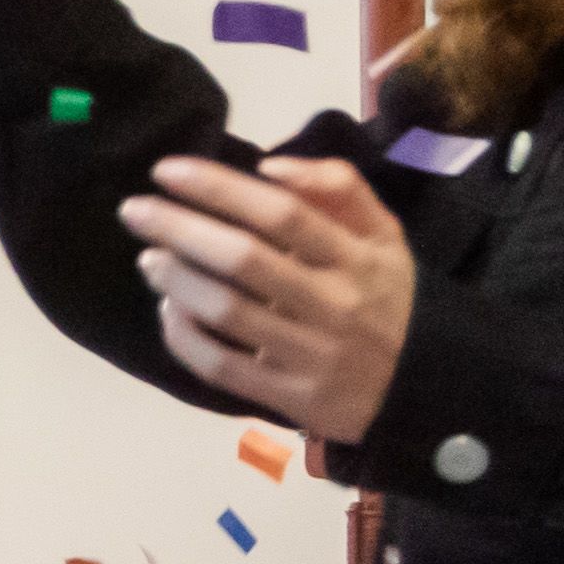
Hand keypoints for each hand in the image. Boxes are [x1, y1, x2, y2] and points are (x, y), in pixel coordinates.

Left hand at [123, 154, 414, 442]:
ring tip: (149, 258)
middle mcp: (334, 304)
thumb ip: (339, 187)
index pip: (280, 213)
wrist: (427, 384)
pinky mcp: (293, 398)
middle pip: (244, 259)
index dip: (218, 188)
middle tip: (135, 210)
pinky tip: (169, 311)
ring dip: (177, 281)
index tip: (167, 171)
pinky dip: (185, 337)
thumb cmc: (389, 296)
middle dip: (180, 229)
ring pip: (227, 313)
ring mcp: (312, 355)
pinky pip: (223, 367)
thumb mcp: (384, 233)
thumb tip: (270, 165)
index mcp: (357, 258)